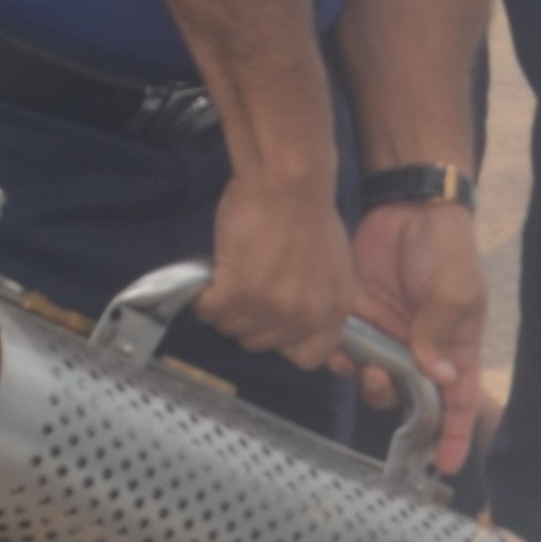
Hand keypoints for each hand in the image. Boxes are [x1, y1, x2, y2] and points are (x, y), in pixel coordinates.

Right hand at [197, 167, 353, 372]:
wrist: (287, 181)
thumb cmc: (310, 212)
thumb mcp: (336, 265)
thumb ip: (322, 298)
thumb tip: (301, 318)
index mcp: (334, 311)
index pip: (308, 359)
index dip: (285, 342)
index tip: (273, 320)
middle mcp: (304, 316)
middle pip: (260, 344)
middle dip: (249, 318)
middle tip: (246, 285)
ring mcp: (270, 308)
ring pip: (230, 328)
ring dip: (225, 305)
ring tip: (230, 274)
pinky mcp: (237, 293)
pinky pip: (208, 311)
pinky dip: (204, 296)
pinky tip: (213, 274)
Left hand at [344, 197, 488, 469]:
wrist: (408, 206)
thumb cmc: (446, 249)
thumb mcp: (454, 291)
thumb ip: (440, 333)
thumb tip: (437, 377)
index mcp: (455, 347)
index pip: (458, 400)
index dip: (455, 434)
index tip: (448, 465)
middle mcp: (420, 349)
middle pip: (409, 396)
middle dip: (395, 400)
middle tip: (383, 380)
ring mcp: (388, 335)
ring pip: (373, 377)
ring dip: (365, 380)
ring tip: (361, 365)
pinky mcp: (358, 318)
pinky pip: (346, 350)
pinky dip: (339, 356)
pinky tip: (336, 348)